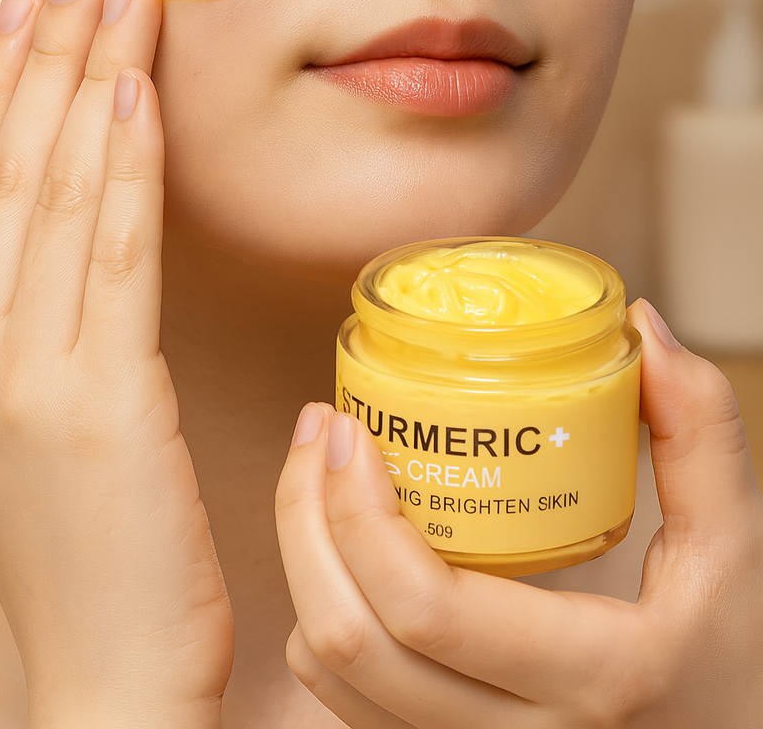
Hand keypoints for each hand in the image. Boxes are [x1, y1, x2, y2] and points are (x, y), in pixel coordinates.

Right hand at [0, 0, 231, 728]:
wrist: (102, 675)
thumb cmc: (76, 543)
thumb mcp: (1, 418)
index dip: (0, 87)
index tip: (28, 4)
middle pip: (8, 172)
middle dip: (46, 56)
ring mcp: (25, 378)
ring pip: (56, 195)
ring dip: (90, 82)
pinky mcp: (99, 401)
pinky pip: (114, 255)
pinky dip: (126, 165)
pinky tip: (140, 95)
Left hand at [276, 298, 762, 727]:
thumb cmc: (732, 662)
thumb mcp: (739, 551)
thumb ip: (701, 433)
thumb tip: (642, 327)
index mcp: (595, 674)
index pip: (427, 608)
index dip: (358, 513)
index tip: (348, 427)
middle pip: (352, 641)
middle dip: (304, 520)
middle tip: (318, 431)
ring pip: (333, 680)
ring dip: (300, 567)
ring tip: (315, 477)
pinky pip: (348, 709)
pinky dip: (323, 624)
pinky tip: (341, 554)